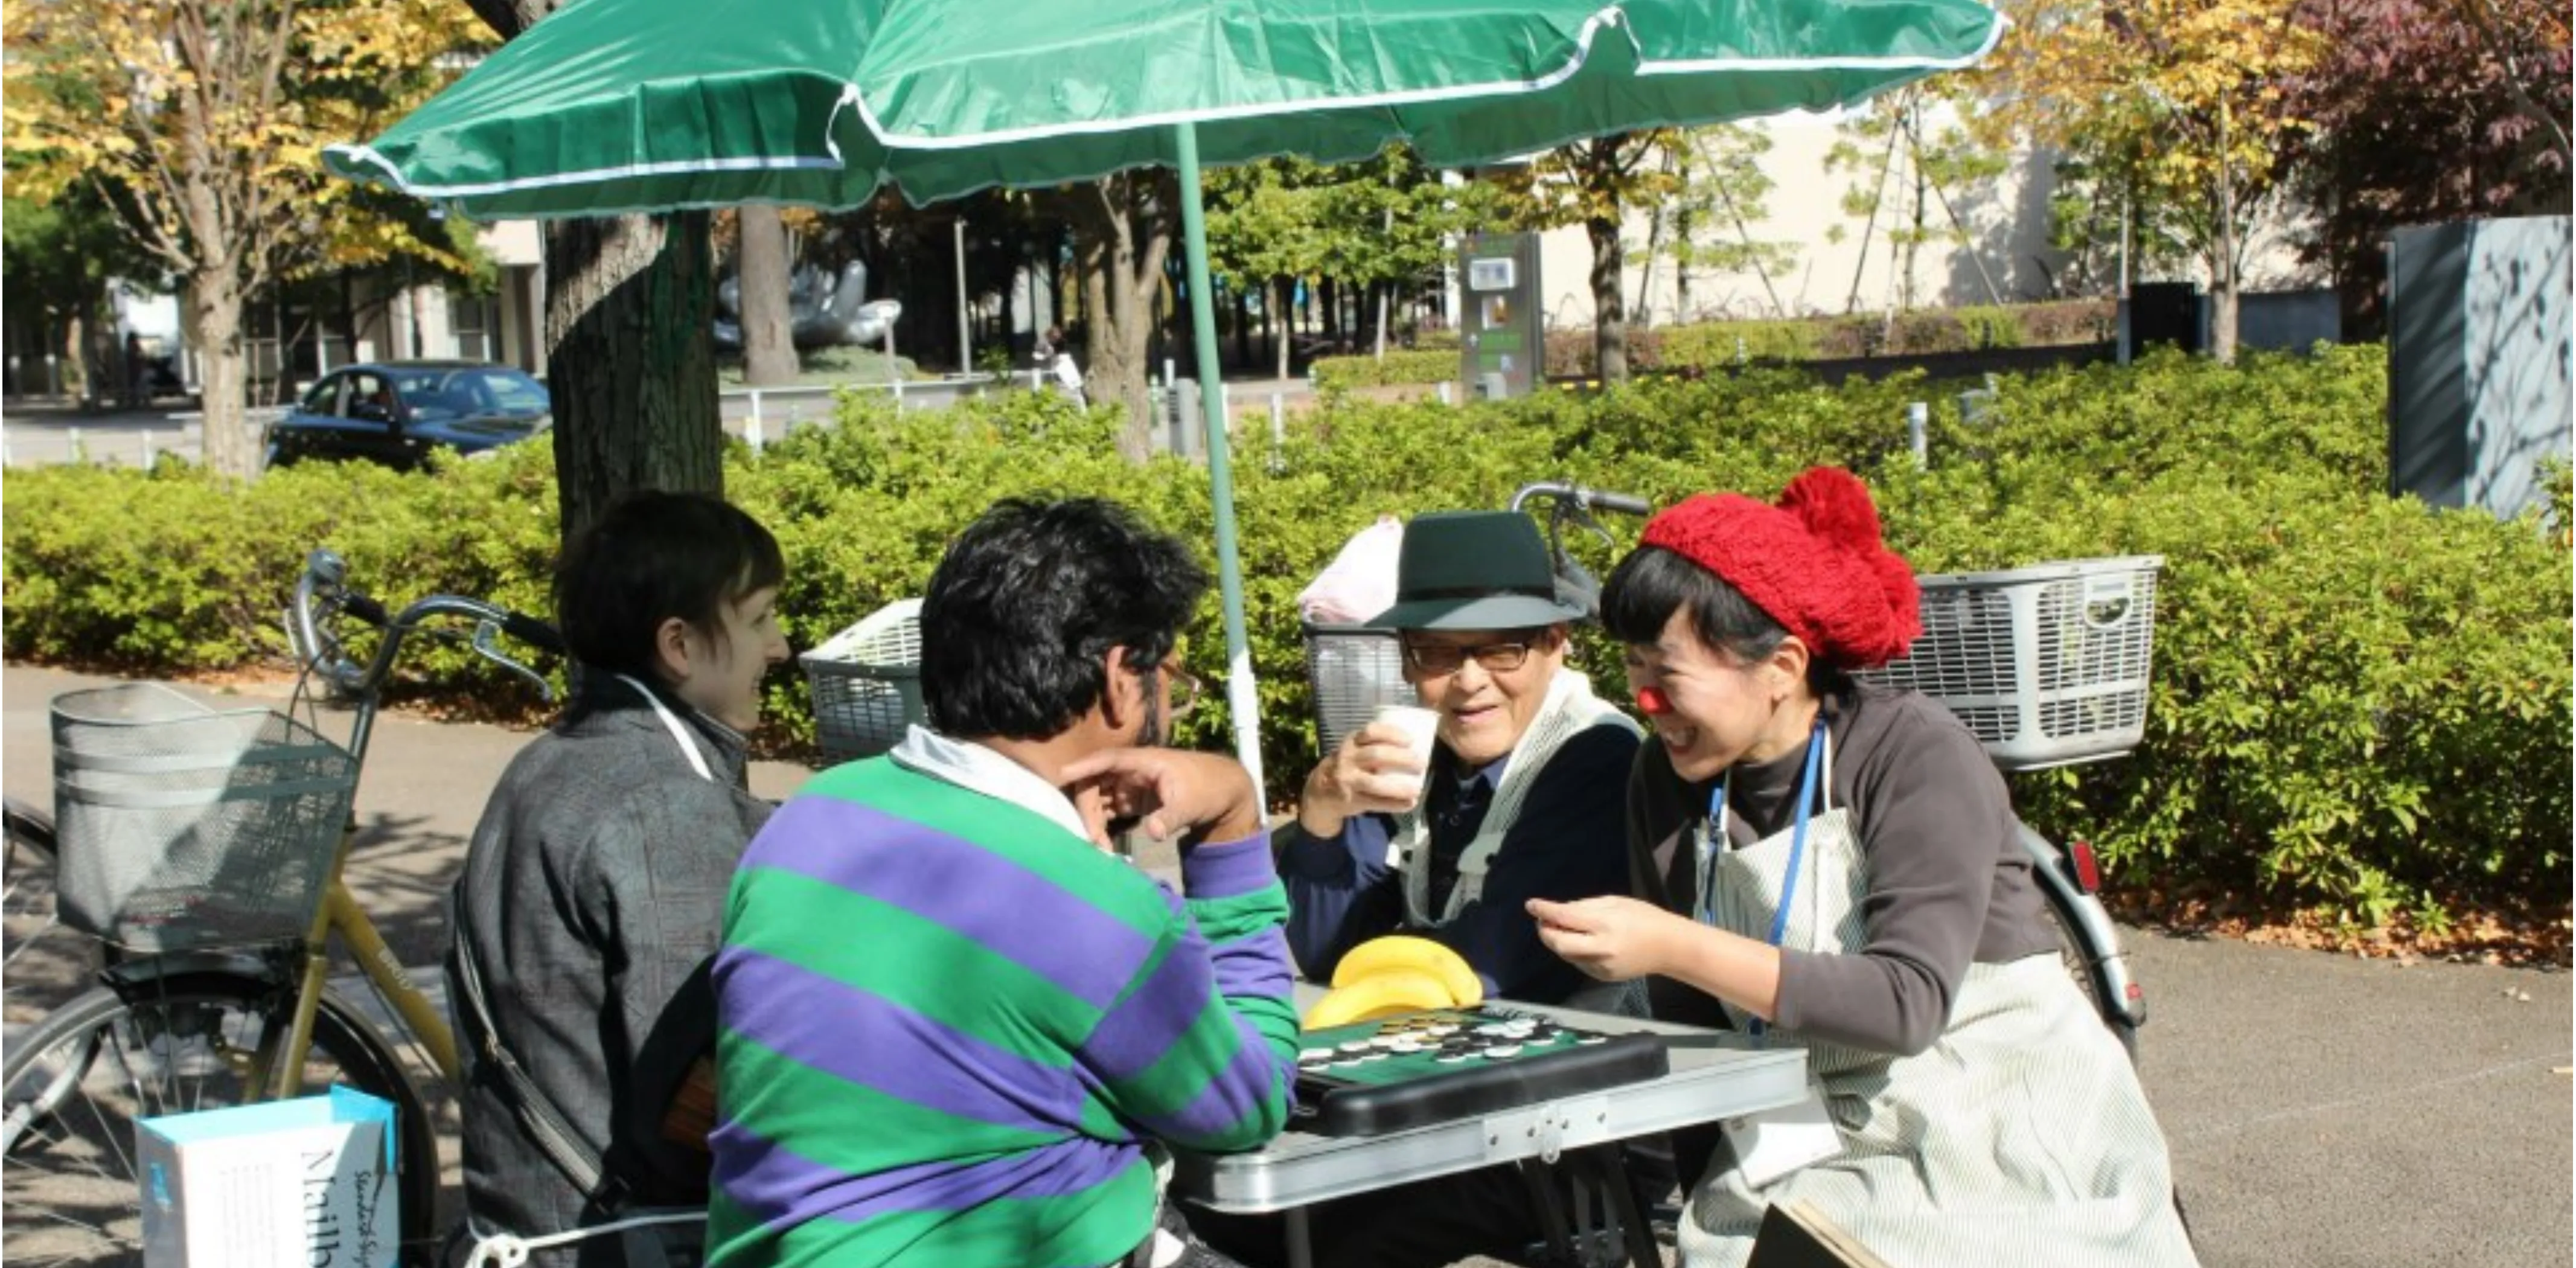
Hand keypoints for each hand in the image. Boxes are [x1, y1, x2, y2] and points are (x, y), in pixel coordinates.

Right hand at [1059, 747, 1261, 847]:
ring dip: (1092, 820)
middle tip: (1093, 840)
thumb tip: (1153, 832)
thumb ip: (1170, 817)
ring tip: (1098, 847)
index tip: (1061, 775)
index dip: (1083, 766)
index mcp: (1144, 762)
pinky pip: (1107, 809)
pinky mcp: (1131, 799)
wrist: (1223, 791)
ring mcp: (1130, 785)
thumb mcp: (1191, 805)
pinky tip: (1103, 845)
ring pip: (1097, 797)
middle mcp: (1132, 771)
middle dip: (1086, 809)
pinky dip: (1101, 825)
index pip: (1108, 760)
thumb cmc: (1208, 789)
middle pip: (1095, 782)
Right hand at [1297, 721, 1429, 833]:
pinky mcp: (1350, 800)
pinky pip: (1375, 803)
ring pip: (1375, 783)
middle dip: (1402, 758)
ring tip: (1418, 788)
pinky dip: (1394, 804)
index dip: (1392, 734)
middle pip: (1376, 755)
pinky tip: (1409, 803)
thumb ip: (1374, 746)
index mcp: (1351, 742)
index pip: (1371, 732)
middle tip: (1421, 763)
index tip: (1411, 740)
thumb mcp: (1354, 750)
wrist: (1320, 791)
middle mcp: (1347, 759)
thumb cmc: (1348, 766)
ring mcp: (1347, 780)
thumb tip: (1415, 748)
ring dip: (1399, 786)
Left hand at [1527, 896, 1688, 981]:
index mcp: (1605, 925)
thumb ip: (1585, 907)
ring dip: (1557, 941)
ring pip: (1566, 955)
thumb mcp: (1615, 902)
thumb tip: (1559, 911)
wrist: (1669, 948)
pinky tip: (1580, 941)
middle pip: (1559, 944)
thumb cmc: (1644, 918)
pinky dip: (1572, 951)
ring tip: (1561, 928)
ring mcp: (1601, 967)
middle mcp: (1601, 949)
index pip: (1565, 918)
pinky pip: (1578, 962)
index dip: (1544, 911)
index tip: (1531, 904)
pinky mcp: (1602, 977)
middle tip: (1543, 920)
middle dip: (1545, 931)